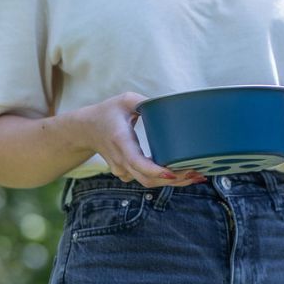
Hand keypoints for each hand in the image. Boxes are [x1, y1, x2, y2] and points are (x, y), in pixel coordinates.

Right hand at [75, 93, 205, 187]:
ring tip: (197, 175)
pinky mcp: (127, 173)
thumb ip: (145, 102)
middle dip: (174, 179)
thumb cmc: (107, 112)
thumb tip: (168, 103)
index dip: (154, 170)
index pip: (136, 161)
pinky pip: (146, 180)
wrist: (85, 129)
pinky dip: (164, 180)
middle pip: (147, 179)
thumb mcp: (125, 100)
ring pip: (148, 182)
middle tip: (197, 173)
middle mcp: (121, 159)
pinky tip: (183, 174)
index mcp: (120, 141)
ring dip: (172, 182)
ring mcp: (122, 169)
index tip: (171, 173)